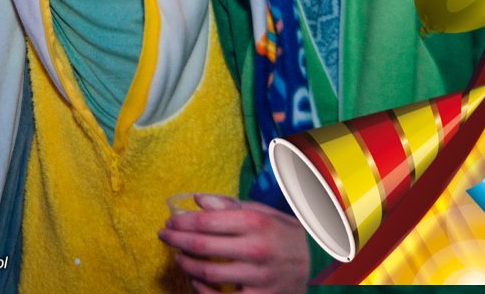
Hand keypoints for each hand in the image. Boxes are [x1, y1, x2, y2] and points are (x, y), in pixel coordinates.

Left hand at [159, 196, 309, 293]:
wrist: (320, 266)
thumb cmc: (286, 234)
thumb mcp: (264, 212)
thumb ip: (230, 205)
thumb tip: (197, 200)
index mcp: (255, 222)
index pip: (205, 221)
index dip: (181, 222)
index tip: (169, 222)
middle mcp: (256, 249)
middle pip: (201, 246)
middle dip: (176, 240)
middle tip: (164, 236)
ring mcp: (258, 277)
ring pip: (207, 272)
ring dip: (186, 264)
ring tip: (178, 258)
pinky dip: (203, 291)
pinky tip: (196, 282)